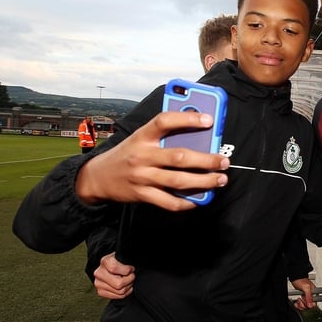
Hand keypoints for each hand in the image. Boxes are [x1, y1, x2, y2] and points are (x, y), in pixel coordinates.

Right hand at [75, 112, 229, 210]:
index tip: (209, 119)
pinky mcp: (142, 195)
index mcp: (142, 136)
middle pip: (179, 156)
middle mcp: (142, 155)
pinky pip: (169, 201)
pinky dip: (187, 202)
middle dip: (206, 160)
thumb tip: (199, 135)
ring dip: (204, 181)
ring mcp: (142, 176)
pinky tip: (200, 199)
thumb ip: (164, 136)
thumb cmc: (128, 154)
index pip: (164, 121)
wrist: (97, 177)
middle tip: (224, 161)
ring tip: (221, 179)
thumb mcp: (140, 138)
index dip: (187, 118)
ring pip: (178, 180)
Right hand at [94, 252, 134, 299]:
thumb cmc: (123, 261)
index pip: (114, 268)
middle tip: (132, 276)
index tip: (131, 268)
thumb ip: (128, 260)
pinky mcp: (100, 292)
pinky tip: (125, 286)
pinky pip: (117, 297)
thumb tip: (133, 268)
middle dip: (129, 280)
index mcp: (105, 261)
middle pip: (119, 284)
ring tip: (128, 280)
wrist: (114, 266)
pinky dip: (125, 293)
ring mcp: (98, 283)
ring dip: (128, 286)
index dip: (127, 270)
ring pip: (120, 291)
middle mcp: (99, 273)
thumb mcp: (125, 257)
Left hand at [291, 278, 316, 309]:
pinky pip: (301, 305)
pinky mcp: (302, 298)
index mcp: (315, 293)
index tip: (306, 303)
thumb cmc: (300, 280)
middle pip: (309, 306)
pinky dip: (298, 305)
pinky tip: (297, 302)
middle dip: (303, 305)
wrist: (295, 278)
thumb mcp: (306, 288)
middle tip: (301, 300)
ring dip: (300, 305)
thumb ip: (309, 296)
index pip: (315, 304)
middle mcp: (311, 296)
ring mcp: (306, 298)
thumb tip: (310, 305)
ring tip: (298, 300)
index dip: (310, 305)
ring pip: (305, 306)